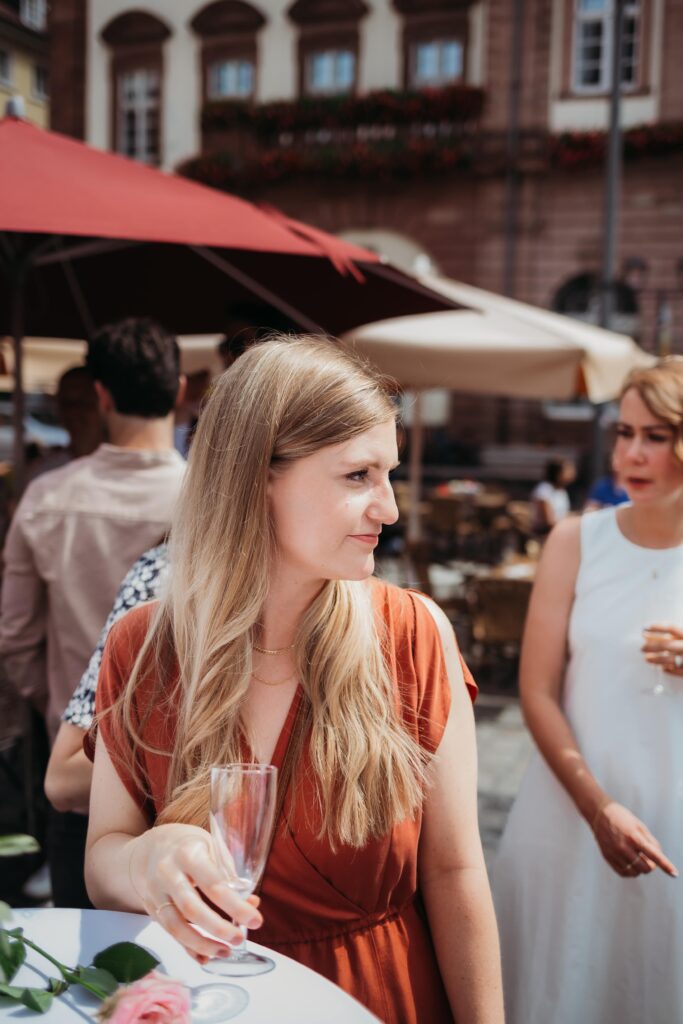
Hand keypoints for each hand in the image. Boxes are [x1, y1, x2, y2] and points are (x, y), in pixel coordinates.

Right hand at [131, 823, 262, 963]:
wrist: (151, 847)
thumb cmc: (190, 847)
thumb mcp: (211, 847)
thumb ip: (230, 875)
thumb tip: (252, 903)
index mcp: (188, 853)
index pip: (213, 884)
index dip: (235, 906)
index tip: (256, 920)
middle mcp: (168, 873)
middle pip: (192, 908)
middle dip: (218, 928)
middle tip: (239, 939)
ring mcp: (156, 892)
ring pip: (176, 926)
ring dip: (202, 944)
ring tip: (225, 951)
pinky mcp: (151, 908)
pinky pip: (169, 933)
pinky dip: (188, 948)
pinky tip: (206, 957)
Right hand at [592, 801, 677, 878]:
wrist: (599, 814)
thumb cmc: (622, 818)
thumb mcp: (639, 825)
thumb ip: (651, 841)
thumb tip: (659, 857)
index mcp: (633, 837)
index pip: (654, 855)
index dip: (665, 865)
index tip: (675, 874)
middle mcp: (623, 847)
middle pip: (645, 868)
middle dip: (651, 865)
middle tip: (647, 857)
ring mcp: (614, 853)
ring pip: (635, 872)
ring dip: (640, 868)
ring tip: (637, 857)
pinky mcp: (607, 857)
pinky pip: (624, 873)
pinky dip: (630, 871)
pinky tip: (630, 863)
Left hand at [642, 624, 682, 675]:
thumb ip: (679, 633)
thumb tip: (658, 634)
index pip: (671, 628)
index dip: (657, 627)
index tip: (644, 628)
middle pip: (667, 645)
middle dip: (652, 646)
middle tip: (641, 648)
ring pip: (670, 659)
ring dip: (656, 659)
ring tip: (647, 659)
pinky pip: (678, 671)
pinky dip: (669, 670)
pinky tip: (662, 669)